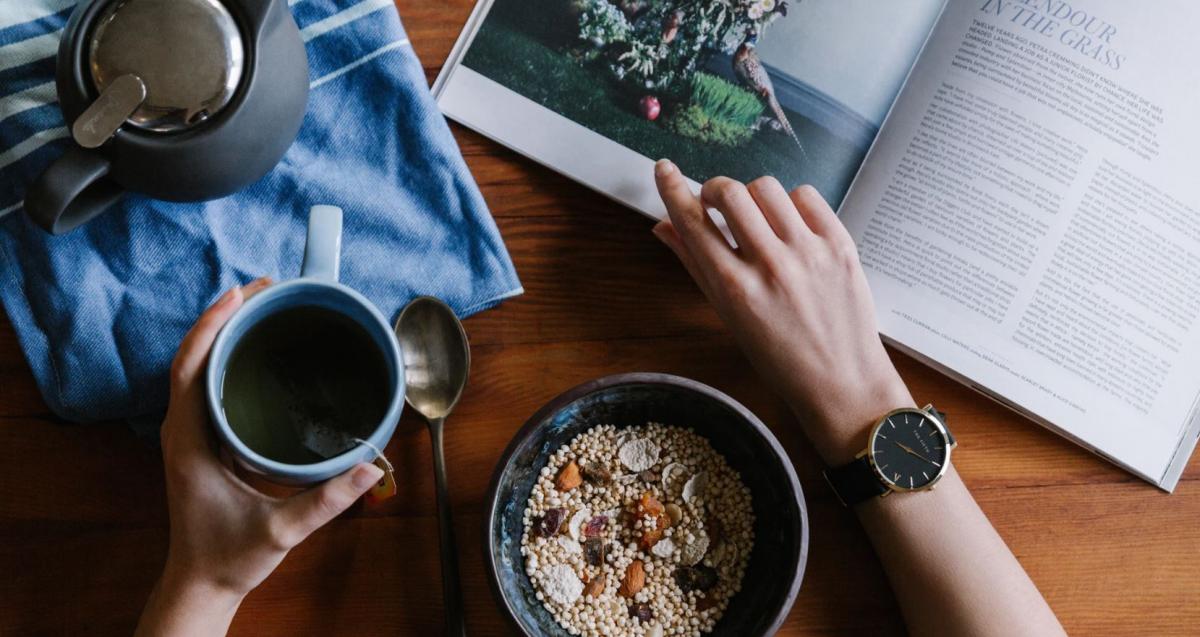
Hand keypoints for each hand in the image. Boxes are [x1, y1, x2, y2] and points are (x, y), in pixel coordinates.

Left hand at [137, 278, 382, 635]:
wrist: (202, 583)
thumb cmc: (229, 557)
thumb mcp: (281, 530)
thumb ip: (327, 500)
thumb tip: (370, 467)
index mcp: (190, 442)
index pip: (190, 368)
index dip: (212, 326)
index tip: (240, 294)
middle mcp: (184, 430)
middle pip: (193, 356)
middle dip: (224, 316)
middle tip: (265, 288)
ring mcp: (190, 434)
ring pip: (198, 368)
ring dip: (225, 333)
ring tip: (262, 306)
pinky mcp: (202, 441)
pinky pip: (208, 385)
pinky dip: (228, 357)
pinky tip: (257, 350)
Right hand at [652, 160, 913, 463]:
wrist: (842, 381)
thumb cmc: (779, 357)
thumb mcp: (728, 317)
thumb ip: (695, 266)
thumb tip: (663, 226)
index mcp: (735, 289)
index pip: (693, 222)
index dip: (672, 189)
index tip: (664, 169)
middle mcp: (770, 266)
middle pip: (730, 192)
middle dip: (714, 189)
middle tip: (716, 203)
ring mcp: (809, 252)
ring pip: (767, 187)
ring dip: (753, 196)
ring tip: (758, 219)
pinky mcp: (840, 245)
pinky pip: (806, 196)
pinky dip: (791, 203)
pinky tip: (789, 225)